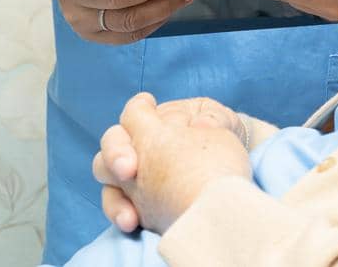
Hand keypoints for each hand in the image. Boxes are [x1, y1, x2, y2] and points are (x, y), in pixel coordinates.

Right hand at [92, 92, 252, 233]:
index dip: (137, 112)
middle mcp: (138, 149)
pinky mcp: (140, 207)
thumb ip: (213, 118)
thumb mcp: (224, 123)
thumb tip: (201, 126)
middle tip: (128, 170)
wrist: (228, 176)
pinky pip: (119, 209)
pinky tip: (132, 225)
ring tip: (128, 215)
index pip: (135, 112)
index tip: (146, 115)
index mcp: (156, 123)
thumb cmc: (222, 142)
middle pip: (112, 144)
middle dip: (115, 154)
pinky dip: (121, 215)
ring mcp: (136, 180)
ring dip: (114, 197)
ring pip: (109, 182)